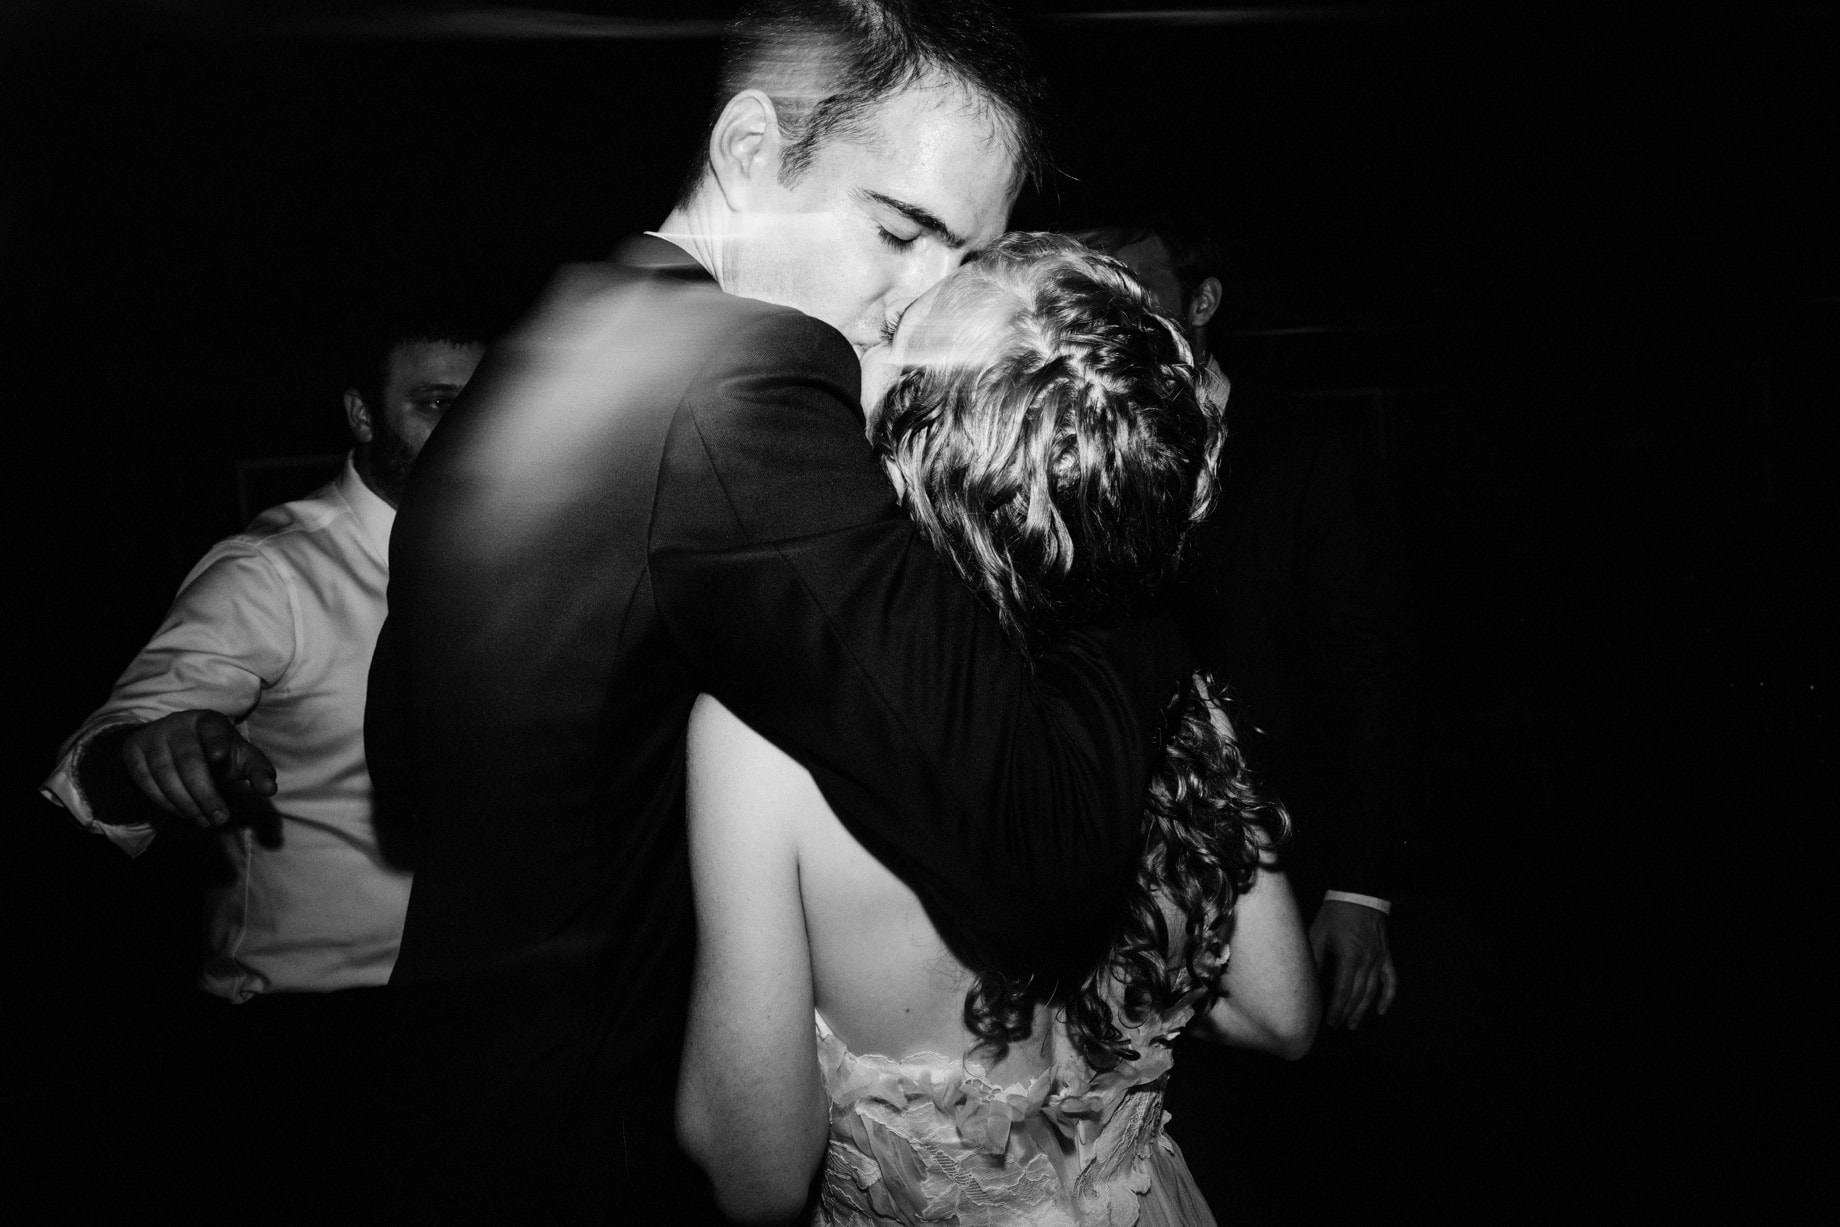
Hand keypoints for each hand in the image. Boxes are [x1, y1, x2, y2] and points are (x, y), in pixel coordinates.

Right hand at [119, 710, 277, 827]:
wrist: (171, 746)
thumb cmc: (216, 753)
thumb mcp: (239, 758)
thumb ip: (258, 771)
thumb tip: (269, 789)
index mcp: (209, 720)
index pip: (212, 729)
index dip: (215, 742)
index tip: (220, 757)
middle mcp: (178, 724)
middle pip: (189, 759)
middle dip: (205, 792)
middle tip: (220, 818)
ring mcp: (153, 736)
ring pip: (165, 773)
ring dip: (185, 802)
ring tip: (204, 820)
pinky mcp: (133, 752)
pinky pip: (145, 781)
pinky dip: (164, 801)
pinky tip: (183, 813)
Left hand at [1309, 900, 1396, 1029]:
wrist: (1359, 894)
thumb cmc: (1335, 913)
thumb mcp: (1318, 932)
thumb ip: (1314, 958)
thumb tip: (1308, 981)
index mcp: (1349, 955)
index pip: (1343, 990)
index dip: (1337, 1008)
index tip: (1329, 1020)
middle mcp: (1367, 960)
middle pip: (1358, 994)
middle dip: (1347, 1012)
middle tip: (1337, 1025)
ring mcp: (1379, 958)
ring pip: (1373, 991)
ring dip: (1363, 1010)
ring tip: (1352, 1024)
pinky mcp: (1386, 955)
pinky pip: (1391, 980)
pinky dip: (1387, 997)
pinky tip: (1381, 1010)